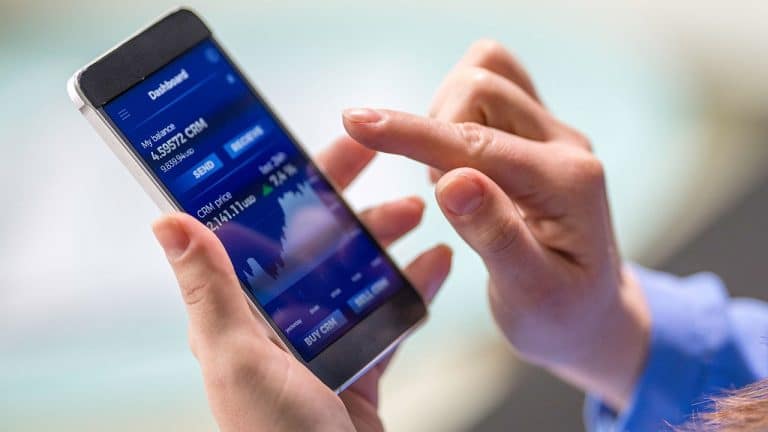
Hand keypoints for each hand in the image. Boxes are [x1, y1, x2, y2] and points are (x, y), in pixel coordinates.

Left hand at [152, 136, 451, 431]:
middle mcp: (276, 321)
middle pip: (315, 242)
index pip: (258, 228)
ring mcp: (320, 342)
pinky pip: (388, 315)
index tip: (319, 144)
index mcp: (238, 312)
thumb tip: (169, 222)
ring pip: (356, 272)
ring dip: (386, 238)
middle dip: (348, 200)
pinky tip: (437, 263)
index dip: (286, 181)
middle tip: (382, 164)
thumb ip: (210, 290)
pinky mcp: (357, 365)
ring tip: (418, 211)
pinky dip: (413, 287)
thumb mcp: (237, 357)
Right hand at [341, 40, 649, 410]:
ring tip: (451, 180)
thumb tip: (451, 181)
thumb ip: (495, 234)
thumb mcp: (530, 294)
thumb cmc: (560, 316)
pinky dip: (458, 111)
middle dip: (436, 130)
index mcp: (567, 184)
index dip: (410, 133)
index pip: (475, 144)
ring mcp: (552, 133)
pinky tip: (459, 161)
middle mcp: (565, 145)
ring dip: (446, 117)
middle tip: (439, 191)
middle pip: (483, 86)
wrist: (591, 314)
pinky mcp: (536, 132)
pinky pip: (492, 87)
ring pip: (487, 73)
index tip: (355, 123)